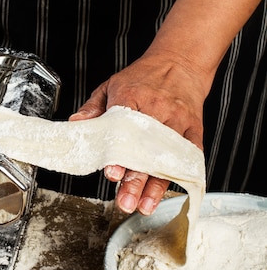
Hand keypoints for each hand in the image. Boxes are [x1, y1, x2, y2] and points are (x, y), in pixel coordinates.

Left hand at [69, 50, 206, 215]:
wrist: (180, 63)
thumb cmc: (142, 77)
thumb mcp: (111, 86)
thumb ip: (92, 108)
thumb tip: (76, 124)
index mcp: (132, 98)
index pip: (123, 129)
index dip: (117, 154)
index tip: (112, 173)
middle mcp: (157, 111)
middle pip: (144, 151)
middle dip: (135, 180)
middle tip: (124, 201)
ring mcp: (177, 122)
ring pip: (166, 159)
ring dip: (155, 185)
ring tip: (143, 206)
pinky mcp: (194, 130)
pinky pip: (189, 157)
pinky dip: (180, 177)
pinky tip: (170, 194)